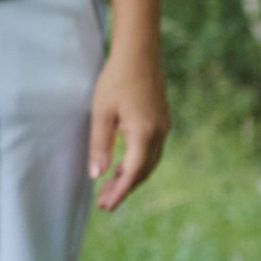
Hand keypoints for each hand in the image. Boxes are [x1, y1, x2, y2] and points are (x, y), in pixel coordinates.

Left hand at [89, 43, 169, 211]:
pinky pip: (151, 150)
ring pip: (149, 162)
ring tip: (109, 189)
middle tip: (104, 204)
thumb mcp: (101, 113)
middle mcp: (159, 133)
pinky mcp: (162, 120)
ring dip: (130, 177)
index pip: (132, 173)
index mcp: (144, 133)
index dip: (120, 192)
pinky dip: (137, 163)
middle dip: (124, 189)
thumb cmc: (116, 79)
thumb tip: (96, 175)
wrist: (139, 53)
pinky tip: (121, 166)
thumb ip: (99, 145)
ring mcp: (163, 127)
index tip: (107, 207)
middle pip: (143, 172)